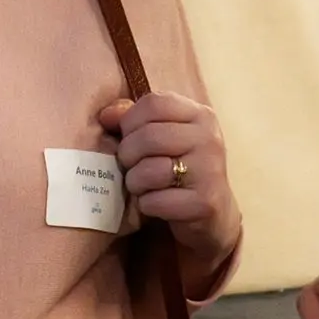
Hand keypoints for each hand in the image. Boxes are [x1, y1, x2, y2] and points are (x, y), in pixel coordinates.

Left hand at [99, 93, 239, 263]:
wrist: (212, 215)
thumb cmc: (180, 169)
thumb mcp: (163, 138)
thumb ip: (135, 120)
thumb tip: (107, 115)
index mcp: (200, 115)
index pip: (154, 103)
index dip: (130, 121)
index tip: (129, 136)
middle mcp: (209, 138)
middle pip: (148, 136)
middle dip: (127, 154)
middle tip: (129, 166)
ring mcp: (210, 170)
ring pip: (149, 170)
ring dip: (135, 182)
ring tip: (141, 185)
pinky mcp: (204, 203)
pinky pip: (155, 201)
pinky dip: (146, 205)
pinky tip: (155, 203)